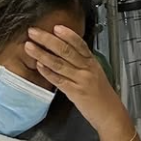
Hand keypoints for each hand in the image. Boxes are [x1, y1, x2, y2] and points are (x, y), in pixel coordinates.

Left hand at [25, 26, 134, 140]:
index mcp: (92, 62)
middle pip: (66, 50)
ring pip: (59, 63)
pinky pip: (59, 80)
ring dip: (42, 54)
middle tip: (33, 32)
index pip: (80, 44)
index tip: (55, 26)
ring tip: (29, 46)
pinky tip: (39, 66)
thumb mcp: (95, 75)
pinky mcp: (75, 92)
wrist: (110, 114)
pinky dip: (48, 72)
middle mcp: (87, 69)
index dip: (67, 34)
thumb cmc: (102, 96)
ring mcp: (81, 80)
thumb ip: (82, 64)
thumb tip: (65, 54)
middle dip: (48, 39)